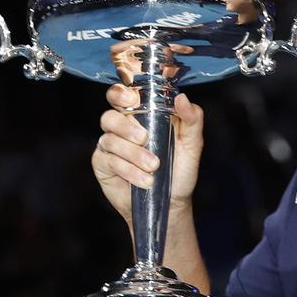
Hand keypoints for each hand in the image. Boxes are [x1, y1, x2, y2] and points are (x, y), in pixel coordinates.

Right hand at [91, 85, 203, 224]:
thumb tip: (182, 98)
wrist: (171, 203)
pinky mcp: (103, 165)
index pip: (122, 96)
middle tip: (144, 138)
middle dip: (124, 125)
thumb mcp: (192, 145)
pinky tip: (144, 180)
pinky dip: (128, 170)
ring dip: (132, 153)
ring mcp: (111, 146)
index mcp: (142, 116)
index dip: (121, 94)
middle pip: (109, 116)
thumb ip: (192, 119)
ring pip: (110, 140)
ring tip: (153, 166)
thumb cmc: (180, 171)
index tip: (131, 99)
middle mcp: (123, 128)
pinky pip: (108, 160)